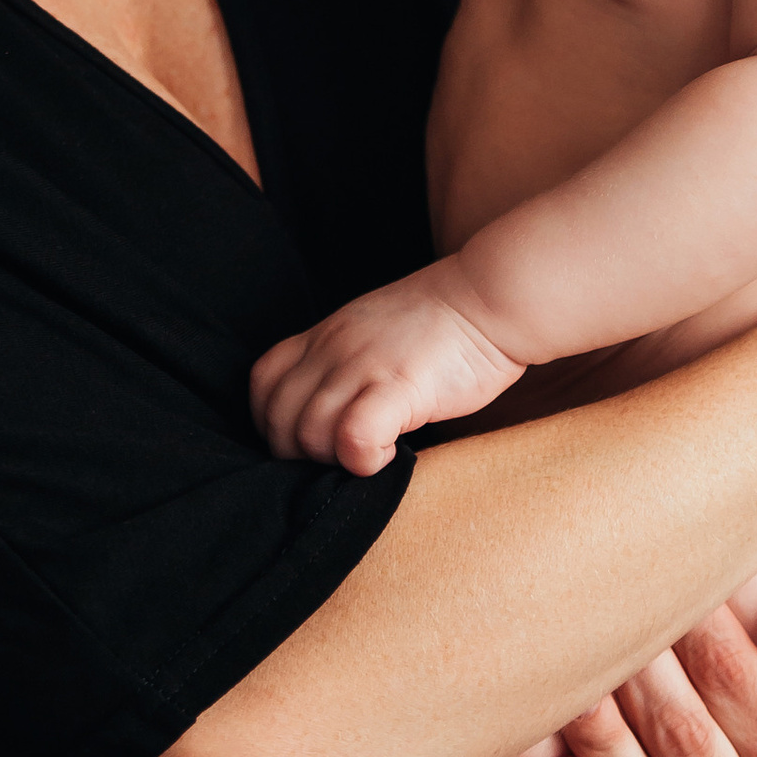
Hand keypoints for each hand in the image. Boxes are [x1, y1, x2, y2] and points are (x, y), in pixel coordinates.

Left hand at [253, 265, 525, 472]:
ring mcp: (363, 365)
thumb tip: (328, 418)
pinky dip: (362, 460)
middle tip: (341, 459)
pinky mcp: (399, 385)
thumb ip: (343, 364)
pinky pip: (353, 436)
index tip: (309, 441)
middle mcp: (334, 348)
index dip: (274, 423)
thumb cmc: (444, 324)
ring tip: (369, 456)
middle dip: (300, 454)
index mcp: (325, 335)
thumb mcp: (373, 333)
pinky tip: (388, 456)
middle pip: (279, 417)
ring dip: (333, 460)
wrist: (493, 296)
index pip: (263, 384)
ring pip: (309, 433)